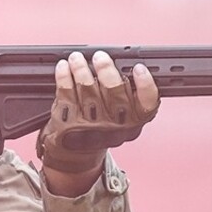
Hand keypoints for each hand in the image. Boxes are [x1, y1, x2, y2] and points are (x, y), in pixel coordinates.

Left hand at [37, 51, 159, 175]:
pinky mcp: (68, 123)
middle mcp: (115, 125)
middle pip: (114, 92)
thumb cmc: (102, 127)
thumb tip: (122, 62)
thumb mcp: (124, 118)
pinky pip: (66, 94)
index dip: (145, 85)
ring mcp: (90, 125)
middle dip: (106, 70)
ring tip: (77, 58)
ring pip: (88, 90)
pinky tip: (64, 67)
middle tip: (100, 56)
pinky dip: (64, 77)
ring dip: (81, 69)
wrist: (76, 154)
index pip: (148, 103)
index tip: (138, 68)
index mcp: (134, 121)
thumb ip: (130, 96)